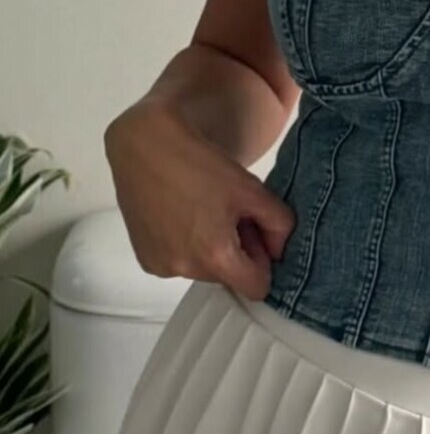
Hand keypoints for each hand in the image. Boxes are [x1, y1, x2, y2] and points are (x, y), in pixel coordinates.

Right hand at [104, 103, 296, 302]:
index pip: (256, 288)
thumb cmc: (197, 163)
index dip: (262, 261)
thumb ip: (280, 224)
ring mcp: (160, 266)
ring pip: (202, 270)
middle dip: (234, 251)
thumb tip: (280, 250)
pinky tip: (180, 214)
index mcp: (214, 257)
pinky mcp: (144, 258)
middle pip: (228, 277)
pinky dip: (184, 246)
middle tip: (227, 212)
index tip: (254, 233)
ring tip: (201, 209)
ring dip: (208, 248)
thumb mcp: (252, 189)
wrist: (144, 145)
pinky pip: (178, 262)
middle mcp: (184, 269)